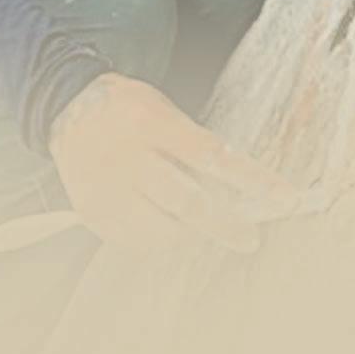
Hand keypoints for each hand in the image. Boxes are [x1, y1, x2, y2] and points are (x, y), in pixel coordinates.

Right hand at [48, 73, 299, 254]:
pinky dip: (162, 241)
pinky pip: (140, 242)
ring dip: (193, 235)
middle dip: (226, 226)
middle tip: (249, 239)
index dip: (254, 181)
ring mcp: (106, 188)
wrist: (68, 111)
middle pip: (189, 203)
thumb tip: (246, 196)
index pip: (214, 156)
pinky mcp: (93, 213)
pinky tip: (167, 228)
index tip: (286, 200)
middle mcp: (126, 155)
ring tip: (200, 229)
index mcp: (150, 121)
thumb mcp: (165, 114)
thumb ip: (198, 150)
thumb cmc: (132, 114)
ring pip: (165, 231)